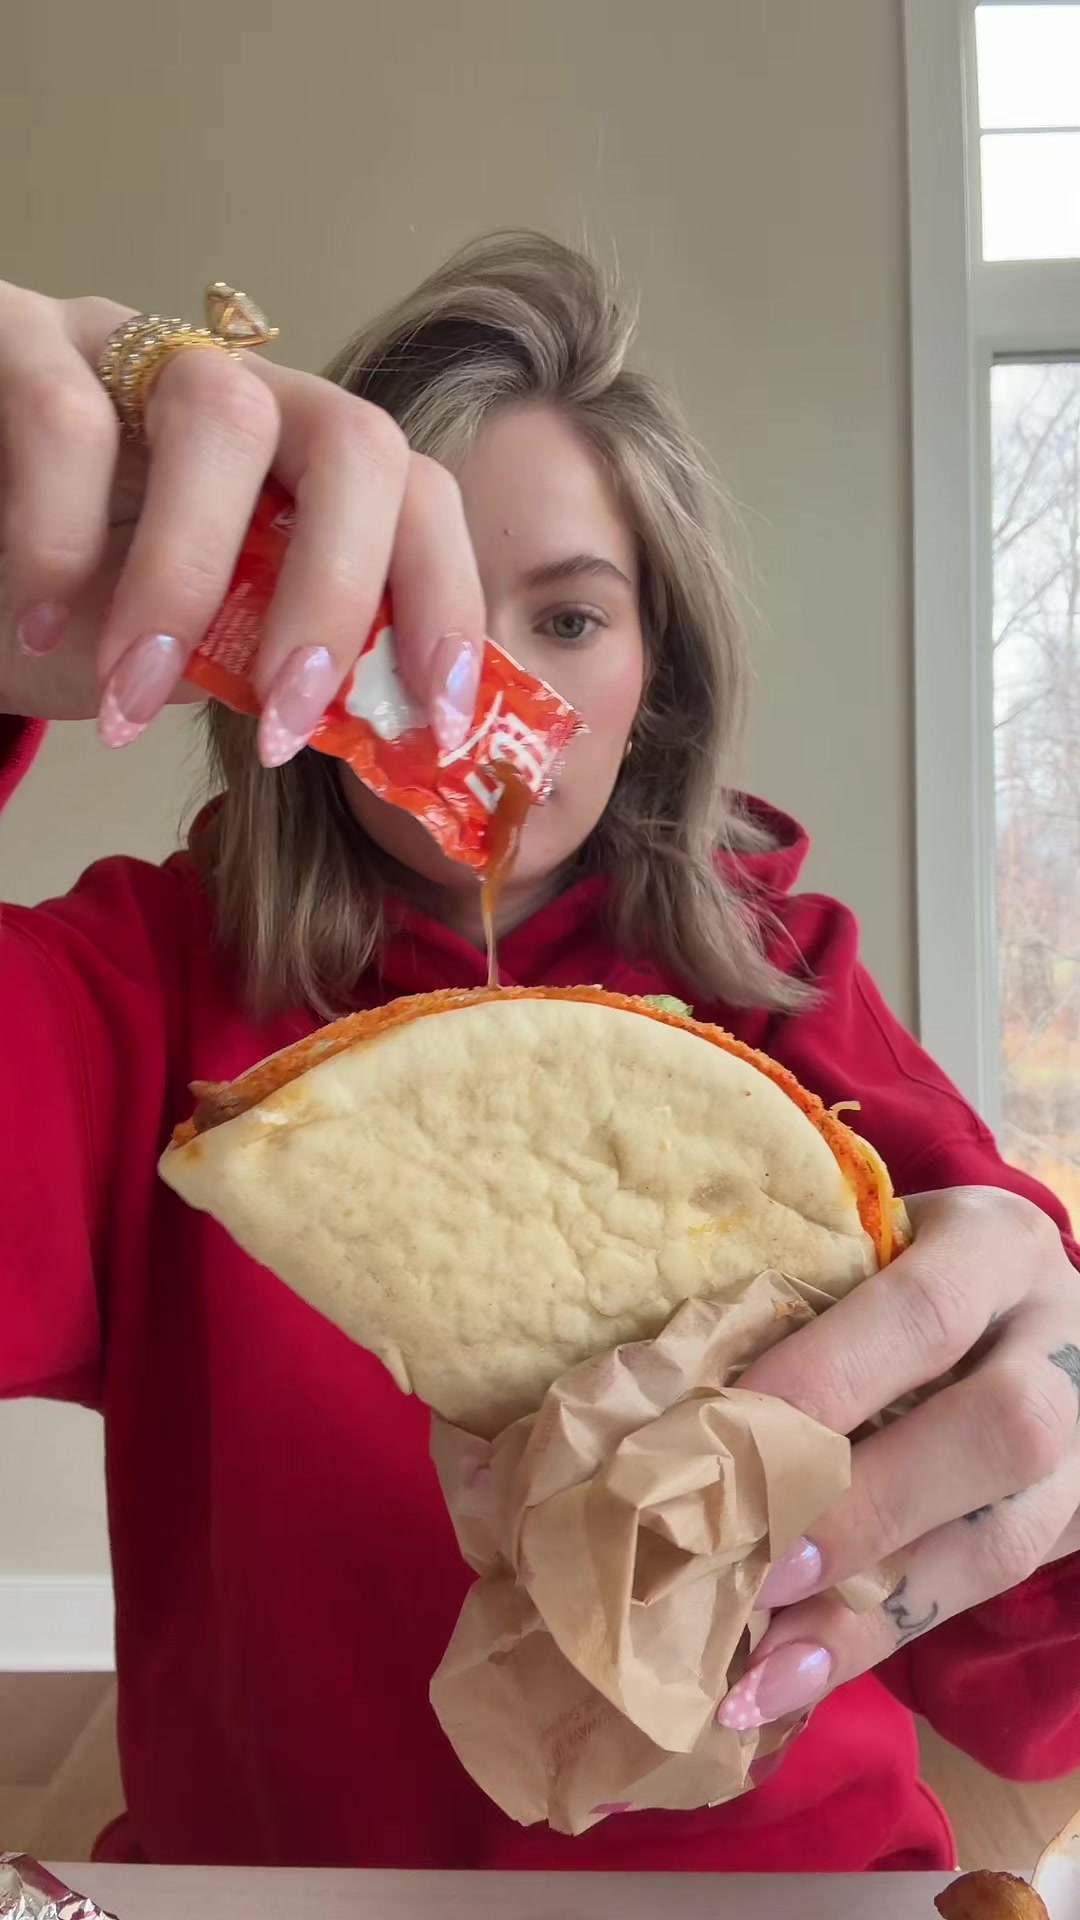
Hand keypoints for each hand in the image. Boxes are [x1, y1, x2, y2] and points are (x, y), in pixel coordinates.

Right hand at [0, 281, 484, 760]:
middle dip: (334, 596)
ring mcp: (131, 346)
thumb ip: (269, 668)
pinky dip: (57, 539)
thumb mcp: (185, 657)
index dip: (442, 601)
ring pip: (221, 413)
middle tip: (282, 722)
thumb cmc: (63, 614)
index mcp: (289, 465)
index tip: (434, 717)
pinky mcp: (15, 335)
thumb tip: (376, 726)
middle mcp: (231, 390)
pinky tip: (40, 622)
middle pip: (353, 441)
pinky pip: (64, 416)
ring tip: (132, 694)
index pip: (415, 496)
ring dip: (188, 579)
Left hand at [716, 1187, 1079, 1730]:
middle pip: (998, 1430)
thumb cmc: (901, 1272)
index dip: (826, 1379)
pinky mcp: (1070, 1527)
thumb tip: (653, 1393)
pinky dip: (874, 1642)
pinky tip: (787, 1680)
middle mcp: (1059, 1341)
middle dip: (864, 1505)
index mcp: (994, 1246)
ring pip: (1004, 1539)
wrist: (1031, 1315)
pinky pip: (983, 1599)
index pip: (923, 1311)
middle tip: (752, 1565)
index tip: (722, 1440)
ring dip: (866, 1608)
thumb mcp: (865, 1249)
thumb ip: (793, 1297)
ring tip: (753, 1661)